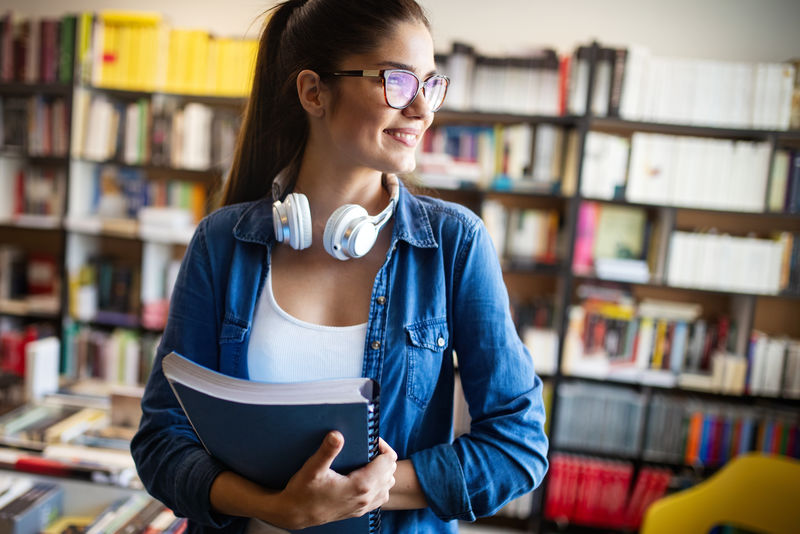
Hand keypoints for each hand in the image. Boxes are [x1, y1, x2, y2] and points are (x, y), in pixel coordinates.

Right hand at [269, 431, 396, 529]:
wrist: (294, 514)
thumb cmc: (302, 491)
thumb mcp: (312, 469)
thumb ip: (327, 451)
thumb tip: (337, 434)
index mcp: (360, 485)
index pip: (388, 461)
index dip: (383, 446)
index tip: (371, 440)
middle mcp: (366, 498)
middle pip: (390, 472)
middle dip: (383, 457)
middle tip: (368, 447)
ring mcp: (363, 507)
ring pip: (388, 486)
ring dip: (383, 472)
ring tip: (368, 460)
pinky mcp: (359, 511)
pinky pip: (380, 497)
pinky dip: (379, 485)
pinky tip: (366, 478)